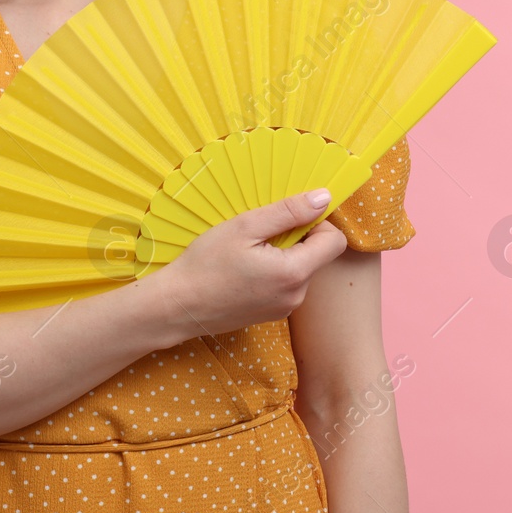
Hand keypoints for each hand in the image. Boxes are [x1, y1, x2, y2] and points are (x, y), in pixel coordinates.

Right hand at [151, 188, 349, 339]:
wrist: (177, 307)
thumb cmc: (205, 264)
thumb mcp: (245, 227)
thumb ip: (288, 212)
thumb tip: (323, 198)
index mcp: (294, 273)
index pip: (335, 241)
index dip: (318, 223)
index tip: (290, 217)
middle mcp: (297, 296)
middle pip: (317, 255)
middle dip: (297, 238)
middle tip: (261, 234)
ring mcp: (285, 308)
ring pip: (301, 269)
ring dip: (284, 254)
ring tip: (248, 253)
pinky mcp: (272, 314)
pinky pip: (286, 284)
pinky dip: (274, 271)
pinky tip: (245, 269)